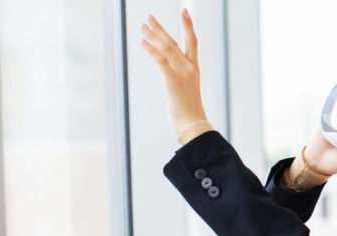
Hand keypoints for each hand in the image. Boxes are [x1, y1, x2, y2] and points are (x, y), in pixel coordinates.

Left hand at [140, 9, 207, 134]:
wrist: (193, 125)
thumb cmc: (189, 112)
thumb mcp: (186, 91)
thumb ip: (180, 80)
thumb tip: (172, 79)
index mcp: (194, 69)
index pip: (192, 42)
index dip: (188, 26)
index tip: (184, 11)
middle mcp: (189, 68)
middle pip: (174, 42)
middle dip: (160, 28)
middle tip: (149, 17)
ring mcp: (182, 73)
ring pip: (167, 48)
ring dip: (153, 35)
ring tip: (142, 25)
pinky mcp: (172, 80)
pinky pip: (161, 60)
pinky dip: (151, 49)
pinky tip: (143, 41)